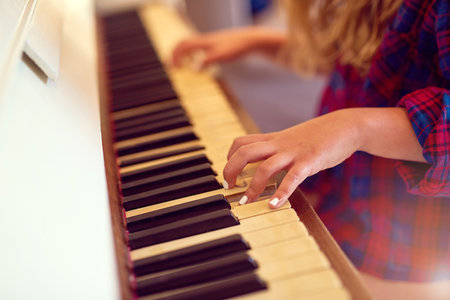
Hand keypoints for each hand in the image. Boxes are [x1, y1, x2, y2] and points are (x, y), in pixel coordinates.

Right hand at [171, 27, 285, 68]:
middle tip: (172, 67)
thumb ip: (206, 61)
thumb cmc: (236, 47)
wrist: (249, 40)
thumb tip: (193, 68)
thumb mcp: (220, 56)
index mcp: (202, 42)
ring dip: (184, 55)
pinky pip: (199, 49)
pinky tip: (198, 65)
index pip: (182, 45)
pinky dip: (194, 56)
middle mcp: (204, 41)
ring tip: (181, 66)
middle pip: (183, 44)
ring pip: (191, 46)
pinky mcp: (215, 46)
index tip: (173, 68)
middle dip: (175, 54)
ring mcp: (209, 43)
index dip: (174, 56)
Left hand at [223, 109, 361, 207]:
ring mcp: (293, 152)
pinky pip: (292, 178)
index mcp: (273, 139)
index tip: (228, 173)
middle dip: (231, 170)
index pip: (241, 143)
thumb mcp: (292, 139)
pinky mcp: (310, 161)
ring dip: (253, 187)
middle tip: (229, 187)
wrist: (345, 126)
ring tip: (247, 202)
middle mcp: (279, 144)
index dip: (229, 157)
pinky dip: (281, 193)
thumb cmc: (318, 136)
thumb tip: (264, 165)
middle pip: (244, 152)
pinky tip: (274, 206)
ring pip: (264, 167)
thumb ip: (277, 149)